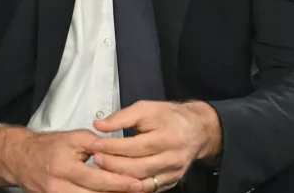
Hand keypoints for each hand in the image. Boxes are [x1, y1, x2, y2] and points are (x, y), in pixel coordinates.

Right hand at [0, 126, 143, 192]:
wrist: (21, 158)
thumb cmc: (48, 146)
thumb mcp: (72, 138)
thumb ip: (95, 142)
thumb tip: (117, 149)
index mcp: (64, 167)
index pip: (97, 178)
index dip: (119, 182)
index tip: (137, 182)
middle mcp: (59, 187)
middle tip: (139, 190)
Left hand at [90, 101, 222, 191]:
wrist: (197, 130)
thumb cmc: (170, 117)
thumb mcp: (147, 108)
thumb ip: (122, 116)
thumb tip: (100, 125)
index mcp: (168, 136)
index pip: (136, 145)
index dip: (113, 146)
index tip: (95, 144)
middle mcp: (173, 157)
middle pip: (138, 167)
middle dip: (113, 165)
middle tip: (96, 159)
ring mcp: (174, 172)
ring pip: (143, 182)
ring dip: (120, 178)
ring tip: (102, 170)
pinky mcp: (172, 181)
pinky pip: (149, 188)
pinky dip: (132, 187)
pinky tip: (117, 181)